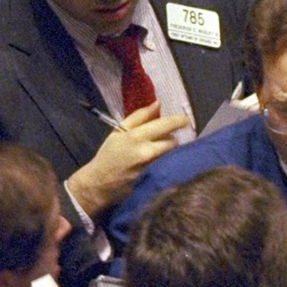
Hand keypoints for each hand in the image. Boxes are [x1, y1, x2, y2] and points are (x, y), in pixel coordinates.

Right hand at [67, 102, 190, 215]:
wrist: (100, 183)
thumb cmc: (109, 154)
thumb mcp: (119, 131)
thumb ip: (139, 116)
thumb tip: (158, 103)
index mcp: (136, 136)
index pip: (165, 125)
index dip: (179, 121)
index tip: (186, 119)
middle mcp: (146, 152)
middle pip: (173, 141)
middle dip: (172, 138)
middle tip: (165, 138)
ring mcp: (151, 168)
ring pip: (171, 154)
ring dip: (170, 151)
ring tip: (159, 151)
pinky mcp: (154, 180)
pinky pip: (167, 167)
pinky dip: (166, 162)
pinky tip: (159, 163)